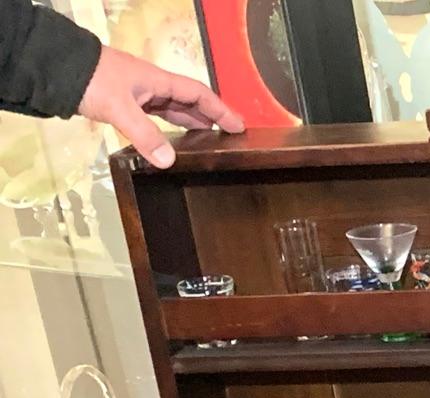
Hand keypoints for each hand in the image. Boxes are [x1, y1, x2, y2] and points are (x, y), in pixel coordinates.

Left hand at [77, 45, 242, 168]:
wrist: (56, 68)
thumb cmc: (91, 80)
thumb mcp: (119, 107)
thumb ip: (144, 135)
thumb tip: (168, 162)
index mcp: (157, 81)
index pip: (198, 93)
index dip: (220, 109)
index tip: (240, 126)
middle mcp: (151, 86)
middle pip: (188, 101)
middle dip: (209, 117)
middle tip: (227, 138)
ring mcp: (137, 94)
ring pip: (171, 108)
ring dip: (189, 123)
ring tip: (206, 142)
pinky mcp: (123, 102)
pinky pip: (155, 115)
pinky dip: (167, 127)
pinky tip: (169, 140)